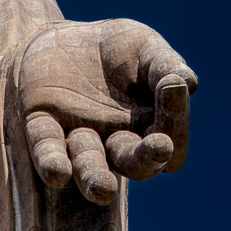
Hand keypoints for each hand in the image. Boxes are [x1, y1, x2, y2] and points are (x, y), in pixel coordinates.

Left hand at [18, 18, 196, 204]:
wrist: (63, 40)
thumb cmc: (116, 50)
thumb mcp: (146, 49)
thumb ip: (165, 65)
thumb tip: (188, 83)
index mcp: (148, 128)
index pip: (169, 139)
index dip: (175, 120)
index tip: (175, 87)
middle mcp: (114, 141)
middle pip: (134, 164)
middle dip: (145, 158)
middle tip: (159, 149)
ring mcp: (78, 137)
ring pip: (89, 164)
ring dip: (95, 176)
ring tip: (103, 190)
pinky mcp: (42, 124)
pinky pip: (47, 148)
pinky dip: (52, 161)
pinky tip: (58, 174)